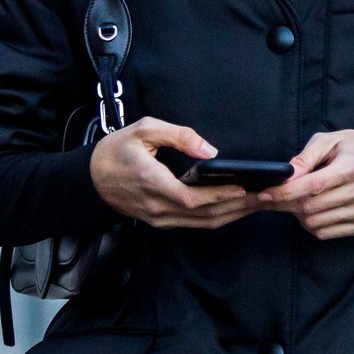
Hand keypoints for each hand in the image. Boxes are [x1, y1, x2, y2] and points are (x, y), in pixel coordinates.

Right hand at [89, 117, 260, 230]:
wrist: (89, 180)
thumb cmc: (115, 151)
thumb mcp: (143, 130)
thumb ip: (178, 136)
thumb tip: (210, 150)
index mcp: (154, 184)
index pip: (193, 198)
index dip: (220, 196)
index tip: (244, 188)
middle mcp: (159, 208)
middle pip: (205, 215)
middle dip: (237, 207)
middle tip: (264, 197)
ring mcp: (160, 218)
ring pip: (202, 223)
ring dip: (231, 215)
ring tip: (256, 203)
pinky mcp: (161, 221)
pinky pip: (194, 223)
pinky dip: (217, 217)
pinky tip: (234, 208)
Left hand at [257, 128, 353, 240]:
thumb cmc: (350, 149)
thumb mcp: (327, 141)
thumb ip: (304, 158)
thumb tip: (285, 177)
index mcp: (352, 167)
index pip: (312, 186)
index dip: (284, 192)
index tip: (264, 194)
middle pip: (310, 207)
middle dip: (285, 204)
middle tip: (271, 198)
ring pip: (314, 223)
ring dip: (298, 215)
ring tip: (298, 200)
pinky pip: (325, 233)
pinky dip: (311, 224)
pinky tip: (313, 210)